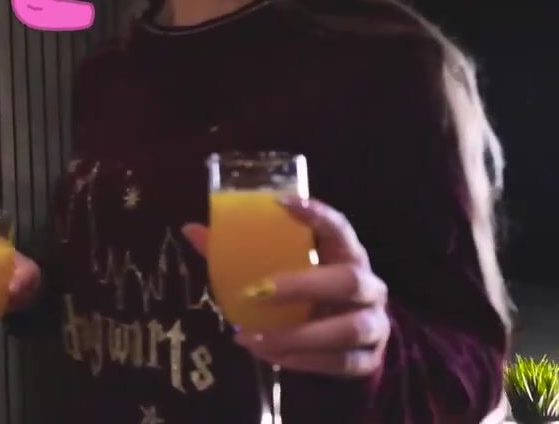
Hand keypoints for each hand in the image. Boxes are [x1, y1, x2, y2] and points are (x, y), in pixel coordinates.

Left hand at [182, 196, 389, 377]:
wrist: (353, 340)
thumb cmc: (312, 293)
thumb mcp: (286, 270)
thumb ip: (242, 251)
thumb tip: (191, 230)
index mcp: (347, 254)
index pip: (339, 227)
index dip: (316, 214)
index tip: (280, 203)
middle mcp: (368, 286)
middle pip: (348, 281)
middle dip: (302, 287)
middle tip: (256, 291)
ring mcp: (374, 324)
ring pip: (345, 330)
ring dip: (295, 336)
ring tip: (251, 338)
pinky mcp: (367, 360)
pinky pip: (338, 362)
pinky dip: (300, 361)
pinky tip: (267, 356)